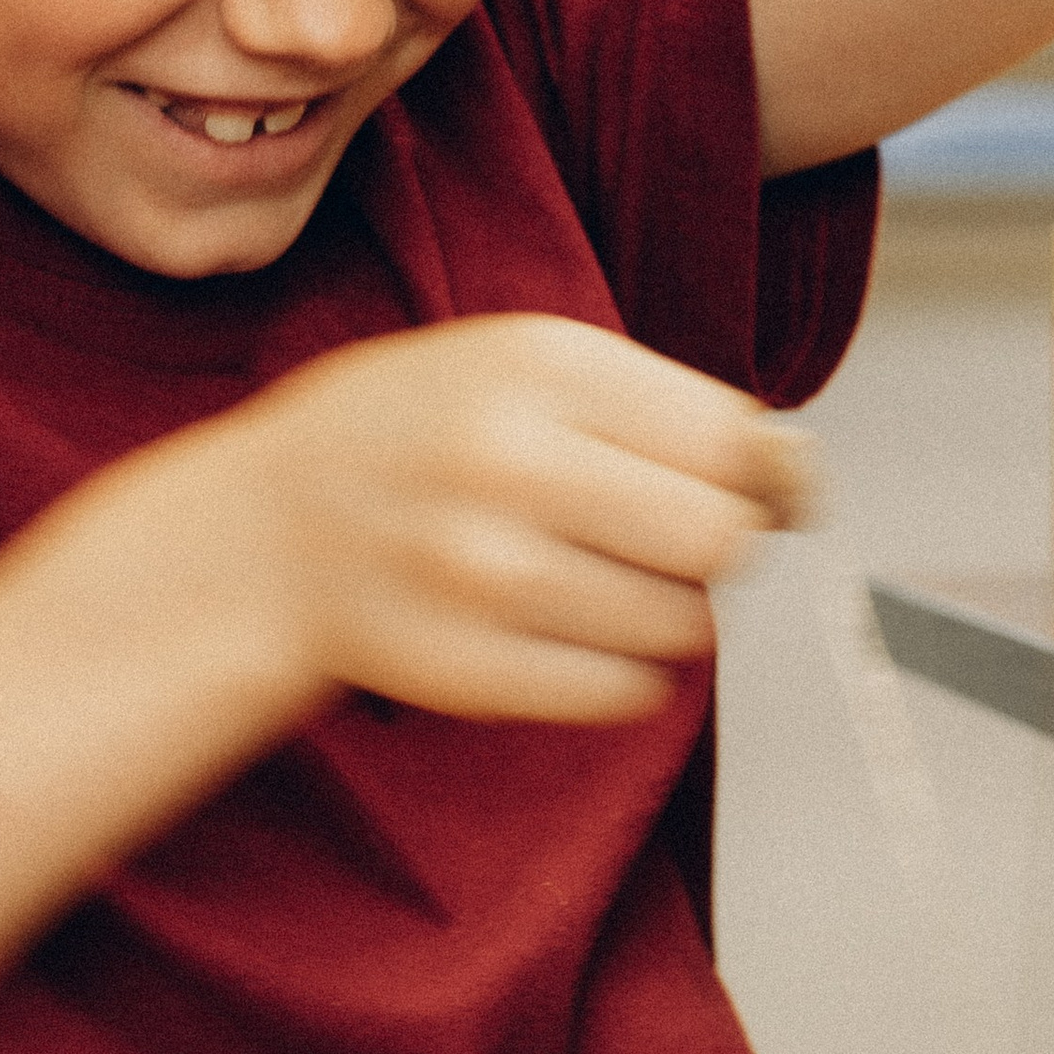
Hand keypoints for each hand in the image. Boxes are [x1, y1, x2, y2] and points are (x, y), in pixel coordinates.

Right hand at [228, 315, 815, 723]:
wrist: (261, 535)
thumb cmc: (407, 438)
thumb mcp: (512, 362)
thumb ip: (651, 401)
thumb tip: (792, 471)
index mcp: (534, 364)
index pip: (733, 439)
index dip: (774, 478)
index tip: (775, 493)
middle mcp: (508, 460)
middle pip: (720, 538)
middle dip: (722, 549)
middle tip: (676, 541)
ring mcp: (482, 573)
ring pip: (679, 623)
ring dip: (669, 613)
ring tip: (600, 581)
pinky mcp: (468, 668)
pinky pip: (622, 691)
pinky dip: (623, 672)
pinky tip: (573, 633)